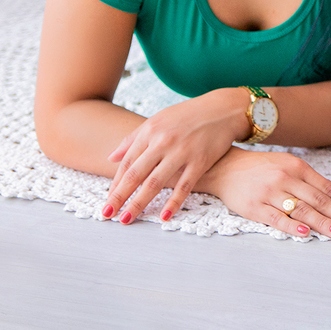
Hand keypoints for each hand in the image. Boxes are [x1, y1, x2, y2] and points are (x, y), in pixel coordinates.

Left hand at [103, 90, 246, 223]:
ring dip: (138, 203)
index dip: (115, 183)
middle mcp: (163, 141)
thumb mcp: (158, 120)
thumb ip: (133, 138)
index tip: (108, 200)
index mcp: (151, 131)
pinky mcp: (201, 161)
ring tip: (127, 219)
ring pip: (155, 183)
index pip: (127, 162)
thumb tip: (110, 157)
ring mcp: (182, 152)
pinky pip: (184, 186)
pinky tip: (164, 217)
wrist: (223, 109)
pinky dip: (173, 203)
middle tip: (107, 214)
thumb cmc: (188, 116)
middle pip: (136, 174)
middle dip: (119, 196)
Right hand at [200, 148, 330, 237]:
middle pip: (317, 200)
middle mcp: (285, 178)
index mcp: (296, 166)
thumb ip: (306, 179)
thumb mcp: (286, 164)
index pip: (326, 187)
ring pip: (301, 210)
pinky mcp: (254, 207)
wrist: (224, 167)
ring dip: (322, 223)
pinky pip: (276, 218)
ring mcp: (269, 192)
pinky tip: (305, 234)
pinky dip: (291, 227)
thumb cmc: (260, 168)